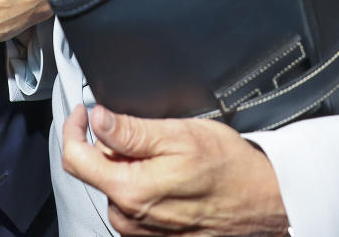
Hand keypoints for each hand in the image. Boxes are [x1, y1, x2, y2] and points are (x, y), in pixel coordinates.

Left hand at [61, 104, 288, 235]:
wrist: (264, 202)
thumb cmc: (229, 168)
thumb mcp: (179, 135)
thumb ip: (130, 130)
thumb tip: (97, 118)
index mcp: (130, 190)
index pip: (76, 158)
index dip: (74, 129)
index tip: (83, 112)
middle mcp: (130, 218)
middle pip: (98, 173)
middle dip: (111, 148)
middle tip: (145, 133)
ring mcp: (142, 232)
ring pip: (116, 189)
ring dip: (129, 168)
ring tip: (167, 157)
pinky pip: (135, 207)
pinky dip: (143, 186)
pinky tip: (172, 178)